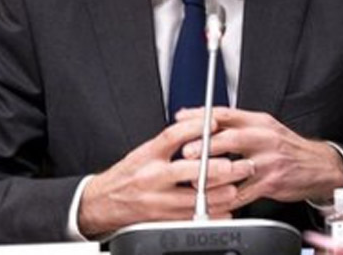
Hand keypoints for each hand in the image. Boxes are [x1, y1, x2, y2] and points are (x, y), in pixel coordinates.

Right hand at [77, 115, 253, 237]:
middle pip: (189, 171)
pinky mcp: (162, 219)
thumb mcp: (144, 152)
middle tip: (238, 164)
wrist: (104, 202)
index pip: (171, 137)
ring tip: (236, 187)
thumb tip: (200, 128)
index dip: (194, 128)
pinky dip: (212, 214)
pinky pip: (192, 218)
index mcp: (147, 156)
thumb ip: (170, 143)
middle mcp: (152, 177)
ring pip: (195, 199)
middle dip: (218, 168)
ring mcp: (158, 200)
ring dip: (220, 194)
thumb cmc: (127, 175)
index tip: (214, 123)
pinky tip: (224, 208)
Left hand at [177, 107, 342, 208]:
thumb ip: (236, 124)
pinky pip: (244, 192)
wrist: (319, 166)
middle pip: (230, 137)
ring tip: (195, 180)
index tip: (181, 119)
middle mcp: (263, 137)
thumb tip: (202, 119)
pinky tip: (216, 198)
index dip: (200, 115)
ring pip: (235, 167)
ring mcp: (268, 160)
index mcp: (258, 121)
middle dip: (204, 145)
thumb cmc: (286, 148)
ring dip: (212, 175)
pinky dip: (227, 197)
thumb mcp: (264, 127)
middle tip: (185, 153)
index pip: (225, 113)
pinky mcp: (272, 182)